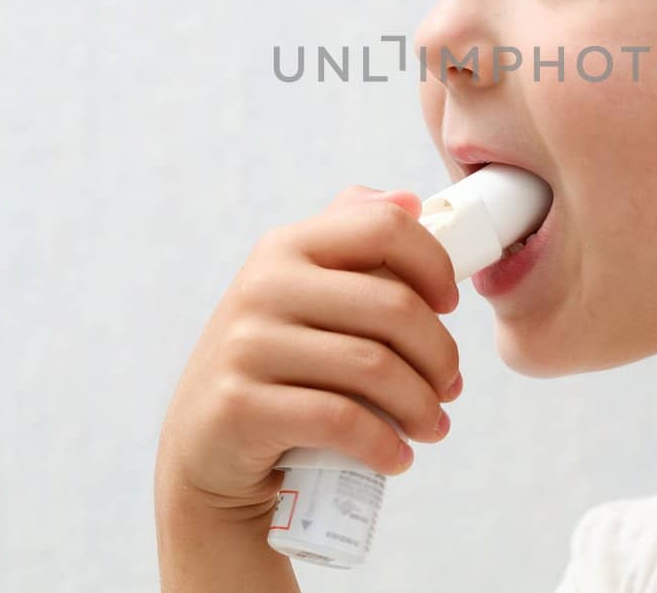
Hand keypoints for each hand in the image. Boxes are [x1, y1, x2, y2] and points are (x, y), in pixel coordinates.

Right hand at [154, 185, 463, 524]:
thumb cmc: (273, 366)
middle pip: (394, 307)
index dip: (434, 265)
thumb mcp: (298, 293)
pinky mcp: (240, 407)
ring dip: (422, 406)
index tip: (448, 306)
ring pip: (375, 368)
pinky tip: (399, 456)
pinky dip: (384, 444)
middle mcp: (262, 286)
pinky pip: (341, 420)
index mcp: (285, 247)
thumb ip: (348, 239)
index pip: (384, 228)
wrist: (206, 449)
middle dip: (440, 355)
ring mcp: (246, 346)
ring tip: (433, 425)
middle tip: (450, 387)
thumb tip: (410, 200)